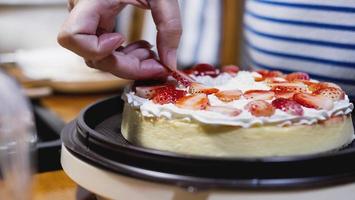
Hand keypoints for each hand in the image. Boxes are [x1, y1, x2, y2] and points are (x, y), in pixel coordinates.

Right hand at [57, 0, 181, 79]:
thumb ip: (170, 28)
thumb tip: (168, 64)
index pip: (72, 36)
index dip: (96, 48)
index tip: (122, 39)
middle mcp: (83, 12)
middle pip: (92, 57)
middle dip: (127, 66)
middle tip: (157, 65)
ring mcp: (89, 20)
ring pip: (99, 58)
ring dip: (128, 63)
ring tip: (151, 52)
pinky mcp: (98, 24)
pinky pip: (105, 50)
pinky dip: (125, 56)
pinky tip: (143, 47)